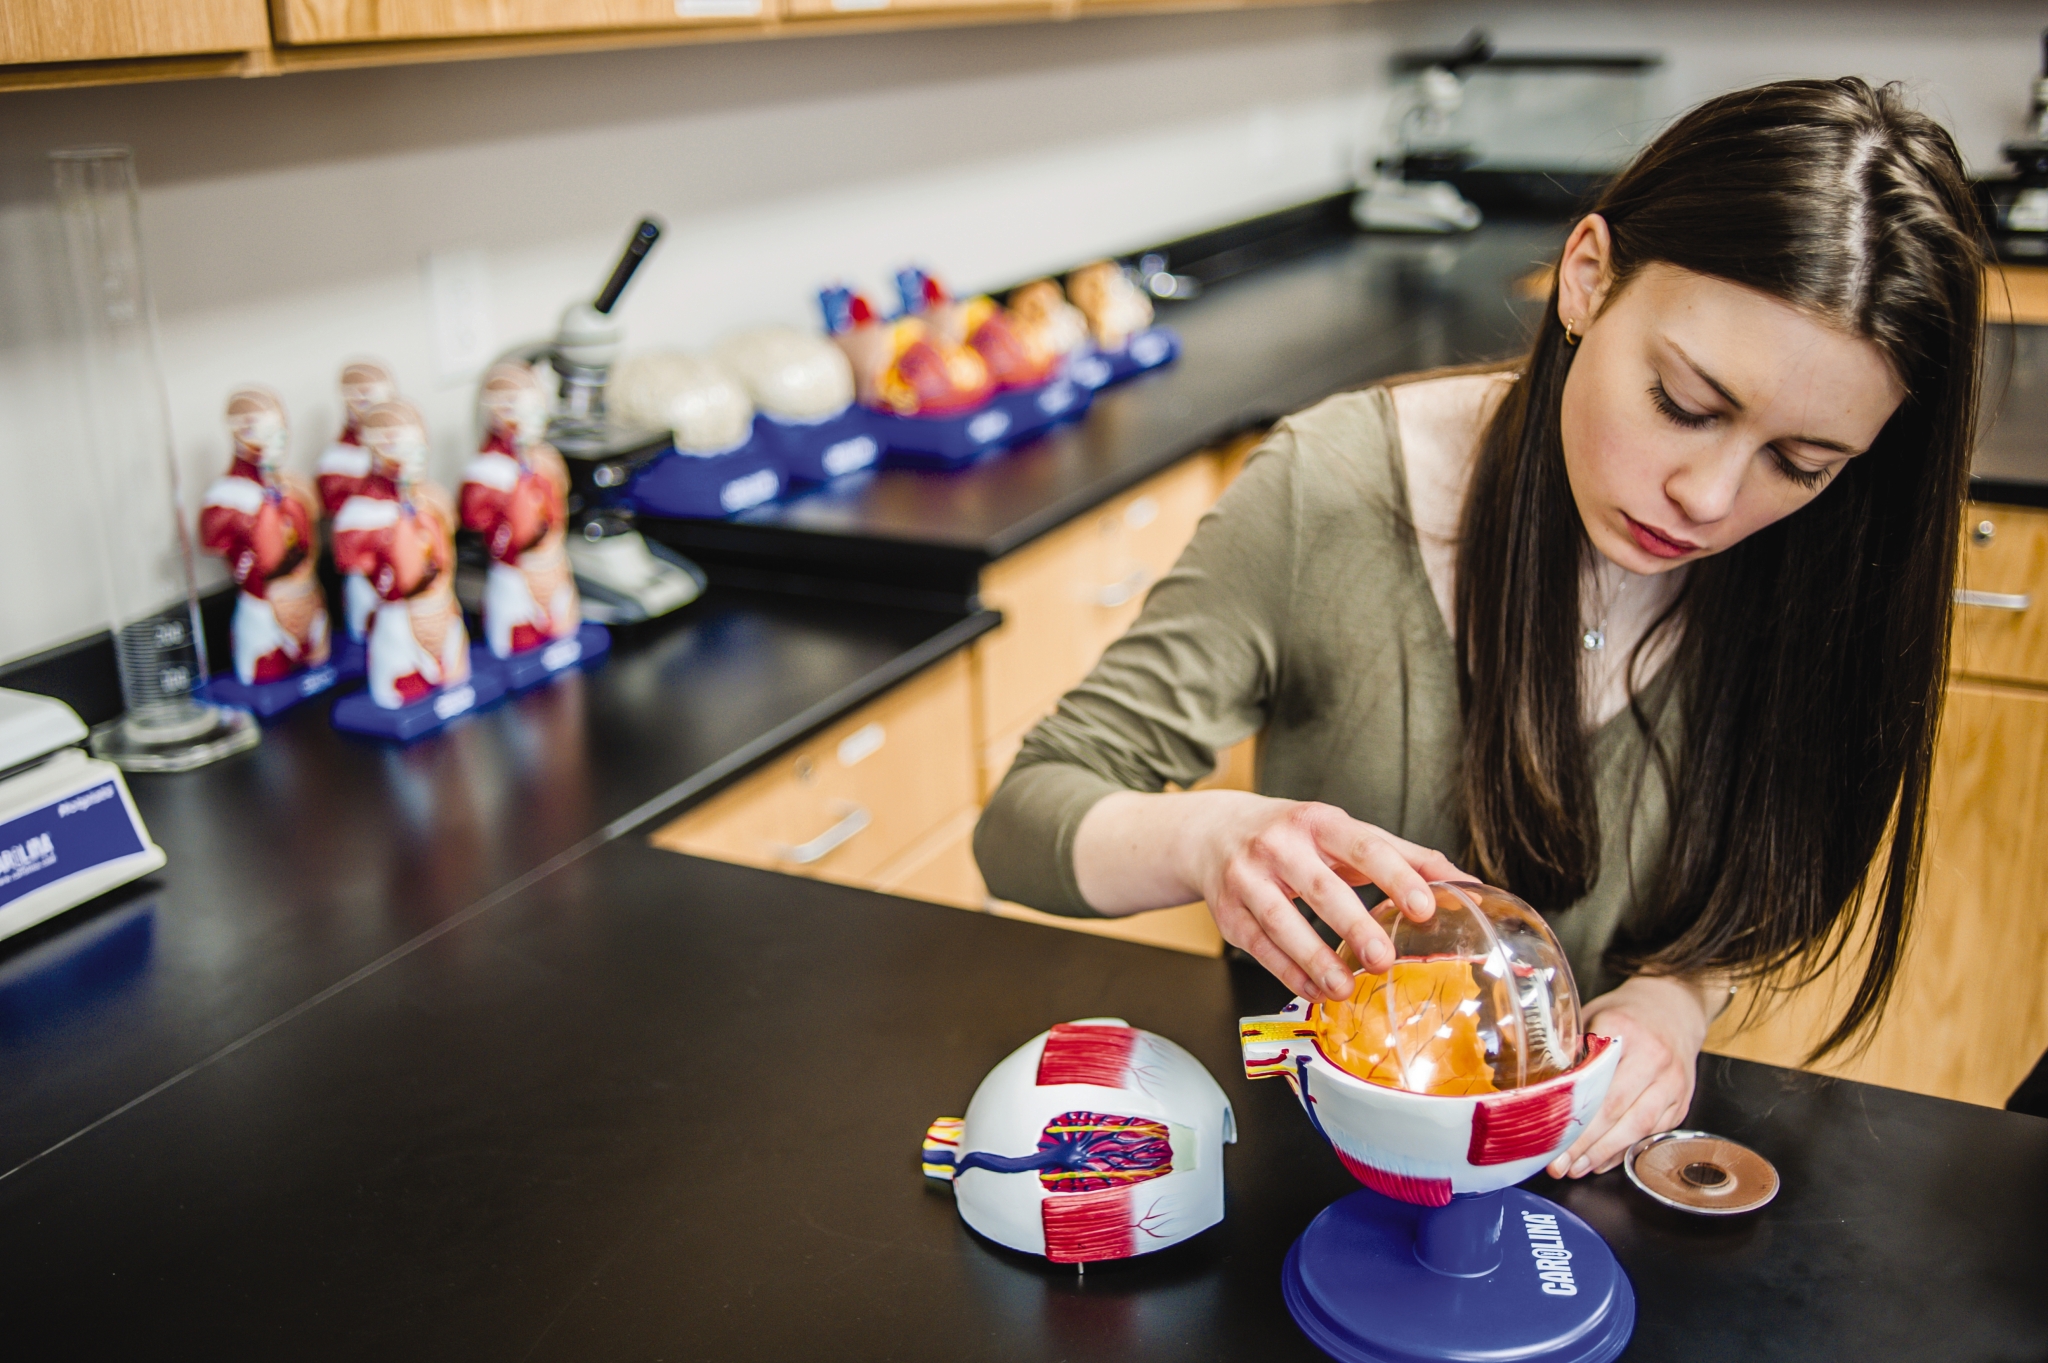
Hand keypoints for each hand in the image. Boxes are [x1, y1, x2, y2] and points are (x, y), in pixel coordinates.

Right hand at [1184, 794, 1465, 1002]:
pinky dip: (1288, 973)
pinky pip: (1258, 947)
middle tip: (1384, 958)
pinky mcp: (1228, 913)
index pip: (1362, 846)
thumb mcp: (1343, 832)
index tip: (1425, 907)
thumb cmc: (1295, 837)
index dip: (1395, 876)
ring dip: (1313, 957)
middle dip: (1351, 924)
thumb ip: (1403, 856)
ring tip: (1345, 987)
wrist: (1214, 833)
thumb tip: (1468, 882)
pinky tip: (1315, 991)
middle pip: (1319, 886)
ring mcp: (1247, 878)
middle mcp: (1279, 845)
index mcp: (1318, 821)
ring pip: (1279, 921)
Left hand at [1547, 975, 1710, 1178]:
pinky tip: (1602, 1160)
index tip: (1550, 1138)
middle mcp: (1655, 1059)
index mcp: (1625, 1032)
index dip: (1574, 1116)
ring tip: (1577, 1169)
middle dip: (1585, 1144)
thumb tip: (1543, 1088)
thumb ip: (1571, 1048)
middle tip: (1558, 1165)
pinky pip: (1652, 1133)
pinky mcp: (1682, 1102)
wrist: (1674, 1009)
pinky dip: (1625, 1150)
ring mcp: (1673, 1083)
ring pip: (1638, 1127)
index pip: (1597, 1082)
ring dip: (1605, 1153)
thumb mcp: (1592, 1017)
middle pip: (1617, 1110)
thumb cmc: (1625, 1015)